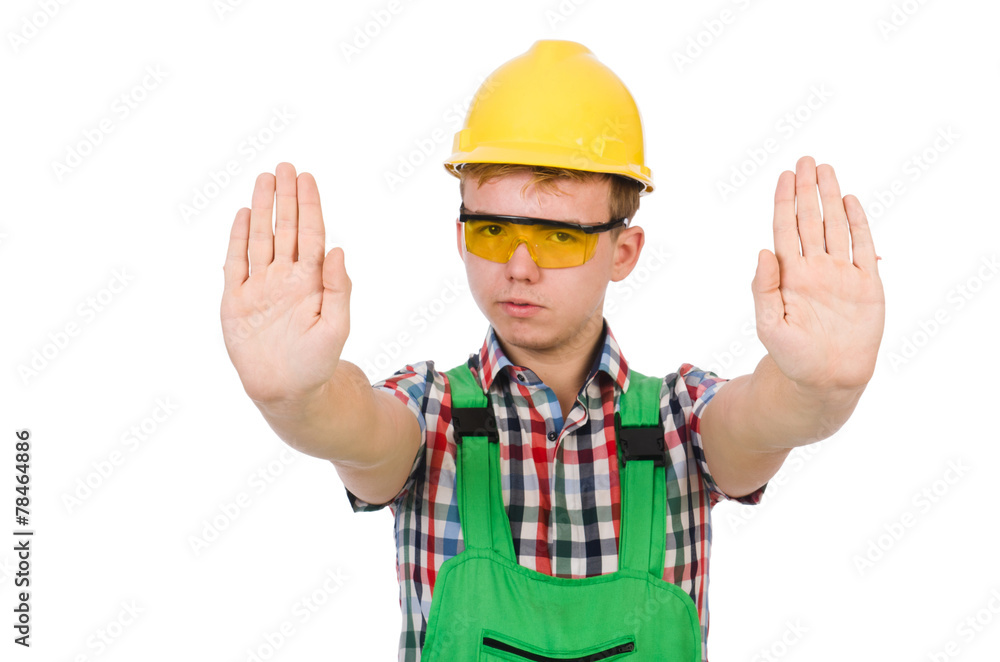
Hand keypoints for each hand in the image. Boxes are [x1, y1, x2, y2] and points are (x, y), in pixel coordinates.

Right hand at [221, 162, 350, 407]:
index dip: (309, 206)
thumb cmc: (316, 361)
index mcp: (310, 281)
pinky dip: (237, 239)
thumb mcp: (336, 326)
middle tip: (285, 166)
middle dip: (286, 197)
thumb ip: (339, 288)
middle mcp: (285, 277)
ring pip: (260, 238)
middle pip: (285, 229)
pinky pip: (235, 263)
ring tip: (264, 178)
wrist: (285, 390)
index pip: (310, 234)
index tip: (307, 178)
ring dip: (262, 209)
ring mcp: (260, 286)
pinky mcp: (236, 299)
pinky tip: (242, 214)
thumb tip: (339, 250)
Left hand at [751, 156, 884, 394]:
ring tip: (826, 169)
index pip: (785, 229)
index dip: (785, 201)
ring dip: (831, 198)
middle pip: (810, 219)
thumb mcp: (768, 324)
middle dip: (807, 189)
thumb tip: (763, 250)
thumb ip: (763, 288)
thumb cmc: (791, 356)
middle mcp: (814, 268)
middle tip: (806, 159)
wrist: (826, 380)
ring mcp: (840, 274)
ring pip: (835, 227)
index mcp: (790, 275)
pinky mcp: (866, 284)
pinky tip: (850, 201)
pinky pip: (862, 248)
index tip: (785, 175)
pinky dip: (858, 224)